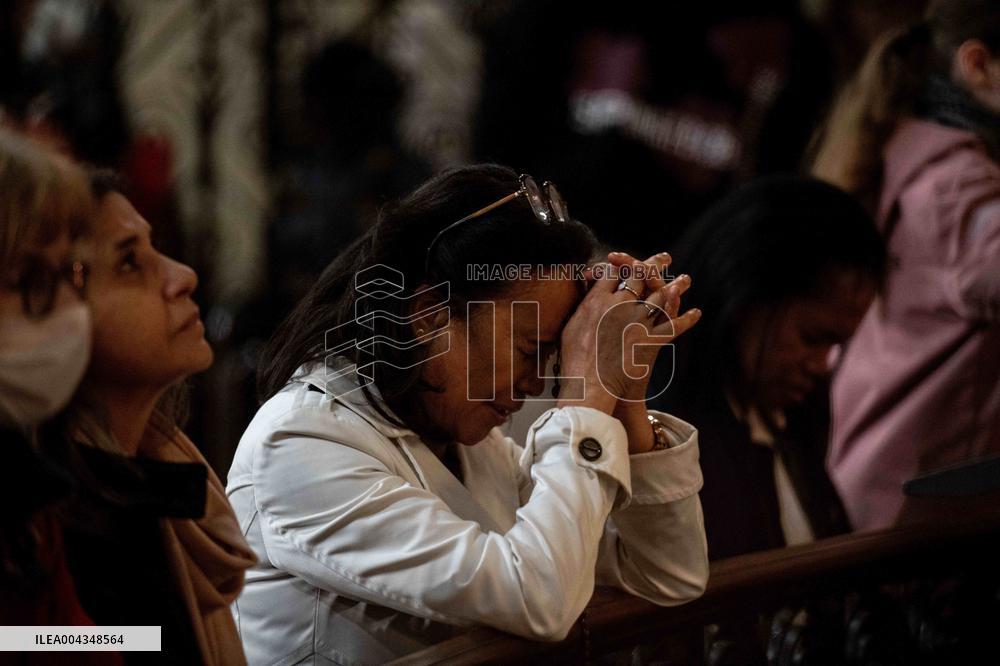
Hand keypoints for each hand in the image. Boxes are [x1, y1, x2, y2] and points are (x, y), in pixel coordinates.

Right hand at [557, 255, 699, 425]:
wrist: (589, 385)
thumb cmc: (574, 362)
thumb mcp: (570, 328)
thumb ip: (583, 307)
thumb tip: (590, 296)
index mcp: (597, 301)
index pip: (613, 272)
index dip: (621, 265)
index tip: (626, 265)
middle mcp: (619, 305)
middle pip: (639, 275)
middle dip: (653, 264)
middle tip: (664, 258)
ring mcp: (638, 321)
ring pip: (660, 294)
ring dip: (675, 286)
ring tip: (683, 279)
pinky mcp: (651, 339)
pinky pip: (675, 324)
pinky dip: (687, 318)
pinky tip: (696, 313)